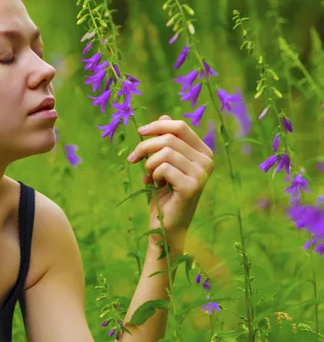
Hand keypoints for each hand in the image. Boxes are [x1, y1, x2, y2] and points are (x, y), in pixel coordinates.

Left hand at [127, 115, 213, 252]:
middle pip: (169, 138)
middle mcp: (207, 161)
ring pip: (164, 152)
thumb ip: (166, 142)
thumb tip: (164, 116)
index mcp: (203, 152)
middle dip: (145, 146)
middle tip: (134, 159)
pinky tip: (156, 186)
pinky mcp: (192, 186)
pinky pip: (164, 168)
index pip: (180, 127)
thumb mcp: (162, 163)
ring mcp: (202, 174)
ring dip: (149, 164)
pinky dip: (153, 175)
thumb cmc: (163, 193)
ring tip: (149, 177)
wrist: (165, 226)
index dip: (157, 126)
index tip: (139, 133)